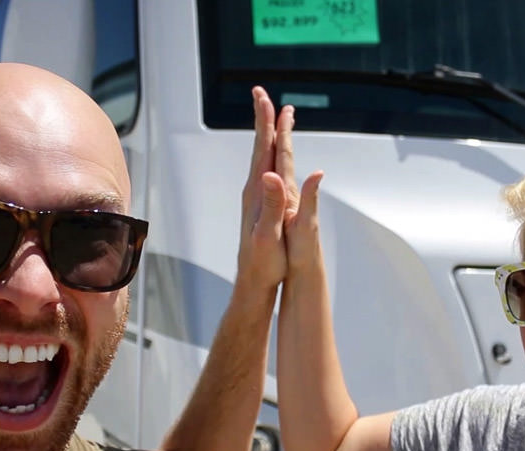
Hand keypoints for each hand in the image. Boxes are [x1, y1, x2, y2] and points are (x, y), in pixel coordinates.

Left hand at [238, 87, 321, 289]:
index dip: (266, 123)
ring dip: (268, 135)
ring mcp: (256, 197)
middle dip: (264, 119)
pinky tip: (272, 156)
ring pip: (263, 157)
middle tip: (263, 94)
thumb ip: (272, 205)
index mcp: (259, 192)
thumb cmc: (264, 262)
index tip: (266, 98)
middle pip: (261, 147)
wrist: (253, 281)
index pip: (264, 150)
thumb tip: (271, 175)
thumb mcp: (269, 235)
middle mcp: (255, 189)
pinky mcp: (260, 205)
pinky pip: (266, 170)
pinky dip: (270, 155)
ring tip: (272, 118)